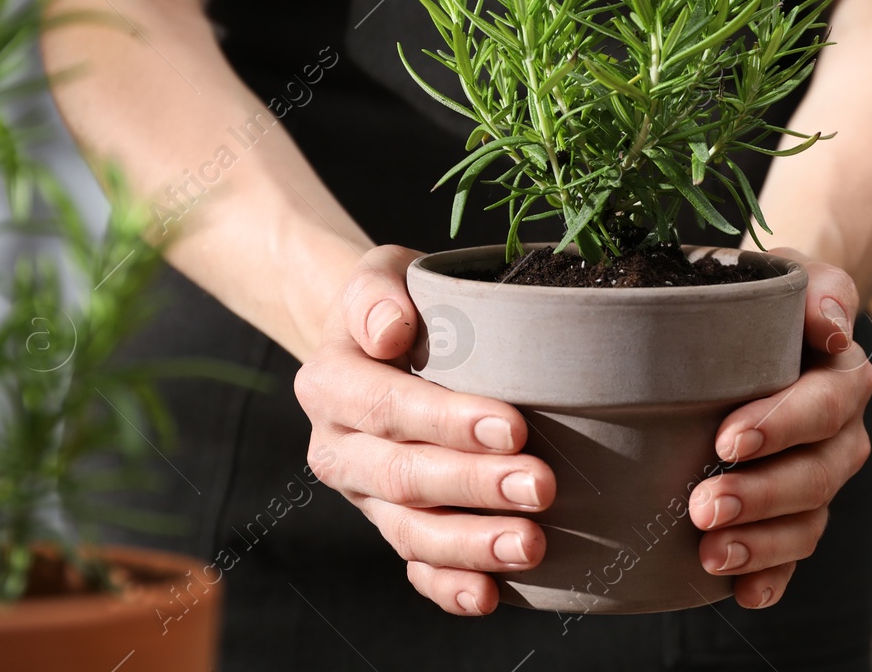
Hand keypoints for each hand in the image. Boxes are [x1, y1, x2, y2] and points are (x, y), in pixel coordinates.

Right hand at [293, 245, 555, 615]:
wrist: (380, 339)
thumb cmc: (399, 302)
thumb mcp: (380, 274)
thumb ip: (376, 293)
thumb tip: (392, 330)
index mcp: (329, 383)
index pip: (386, 406)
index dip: (446, 421)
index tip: (512, 426)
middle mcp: (338, 447)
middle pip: (402, 476)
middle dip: (474, 487)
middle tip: (542, 487)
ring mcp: (364, 495)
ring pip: (410, 531)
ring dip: (471, 545)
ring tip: (531, 545)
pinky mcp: (392, 523)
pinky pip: (414, 565)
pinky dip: (448, 587)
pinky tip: (489, 596)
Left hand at [690, 247, 871, 608]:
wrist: (763, 323)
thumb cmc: (769, 298)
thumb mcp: (791, 276)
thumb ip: (819, 291)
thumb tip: (831, 329)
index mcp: (841, 377)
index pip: (822, 407)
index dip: (780, 427)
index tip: (726, 439)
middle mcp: (840, 433)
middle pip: (816, 474)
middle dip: (761, 496)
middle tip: (702, 507)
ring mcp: (818, 477)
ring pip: (807, 521)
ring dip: (762, 544)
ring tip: (710, 555)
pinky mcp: (793, 511)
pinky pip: (794, 554)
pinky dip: (772, 578)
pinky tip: (744, 594)